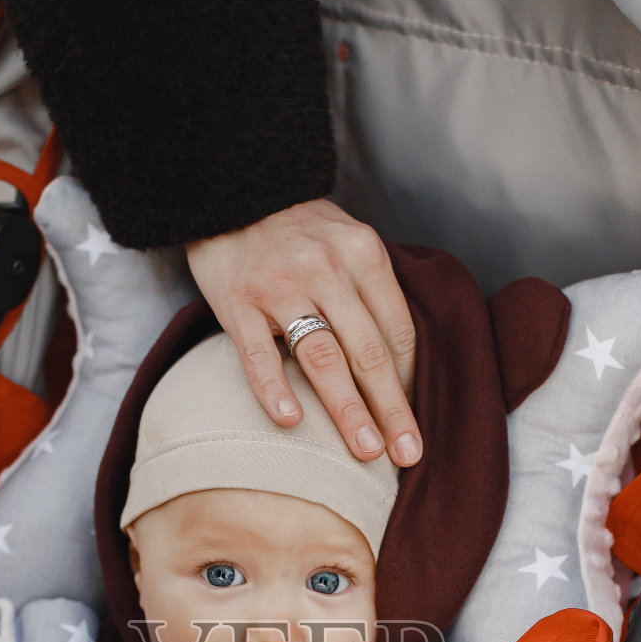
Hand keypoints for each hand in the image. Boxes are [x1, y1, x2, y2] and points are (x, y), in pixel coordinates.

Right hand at [186, 198, 420, 465]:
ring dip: (348, 410)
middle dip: (391, 409)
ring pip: (323, 357)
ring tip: (365, 451)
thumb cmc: (296, 231)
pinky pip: (258, 353)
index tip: (412, 425)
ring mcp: (280, 285)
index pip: (397, 331)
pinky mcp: (237, 300)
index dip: (408, 383)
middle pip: (368, 352)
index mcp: (363, 254)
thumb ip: (371, 293)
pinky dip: (274, 388)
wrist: (228, 188)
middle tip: (407, 453)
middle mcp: (326, 268)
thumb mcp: (346, 242)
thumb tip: (397, 369)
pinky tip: (291, 422)